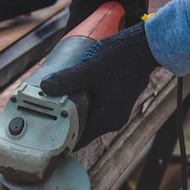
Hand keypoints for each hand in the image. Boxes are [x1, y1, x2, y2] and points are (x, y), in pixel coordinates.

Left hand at [40, 22, 159, 148]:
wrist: (145, 48)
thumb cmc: (120, 59)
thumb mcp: (88, 69)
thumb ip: (67, 79)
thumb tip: (45, 87)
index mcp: (104, 120)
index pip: (78, 141)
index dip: (60, 140)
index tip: (44, 135)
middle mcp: (112, 121)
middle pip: (82, 130)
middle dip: (64, 124)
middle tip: (44, 116)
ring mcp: (116, 112)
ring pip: (90, 119)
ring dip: (75, 114)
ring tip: (56, 104)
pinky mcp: (118, 102)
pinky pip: (97, 110)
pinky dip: (85, 106)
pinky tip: (75, 94)